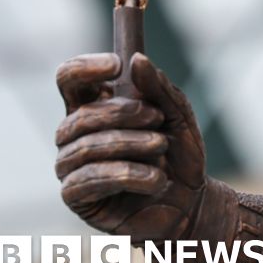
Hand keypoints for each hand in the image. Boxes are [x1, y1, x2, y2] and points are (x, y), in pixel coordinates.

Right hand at [55, 52, 207, 241]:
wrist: (192, 203)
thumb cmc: (180, 157)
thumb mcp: (178, 117)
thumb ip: (158, 89)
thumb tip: (136, 60)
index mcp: (93, 108)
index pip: (69, 79)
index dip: (86, 68)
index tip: (117, 65)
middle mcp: (74, 136)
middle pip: (81, 114)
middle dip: (124, 113)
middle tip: (158, 118)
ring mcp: (71, 167)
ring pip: (88, 147)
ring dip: (131, 144)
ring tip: (161, 147)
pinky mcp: (76, 197)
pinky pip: (89, 179)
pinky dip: (127, 175)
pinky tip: (155, 179)